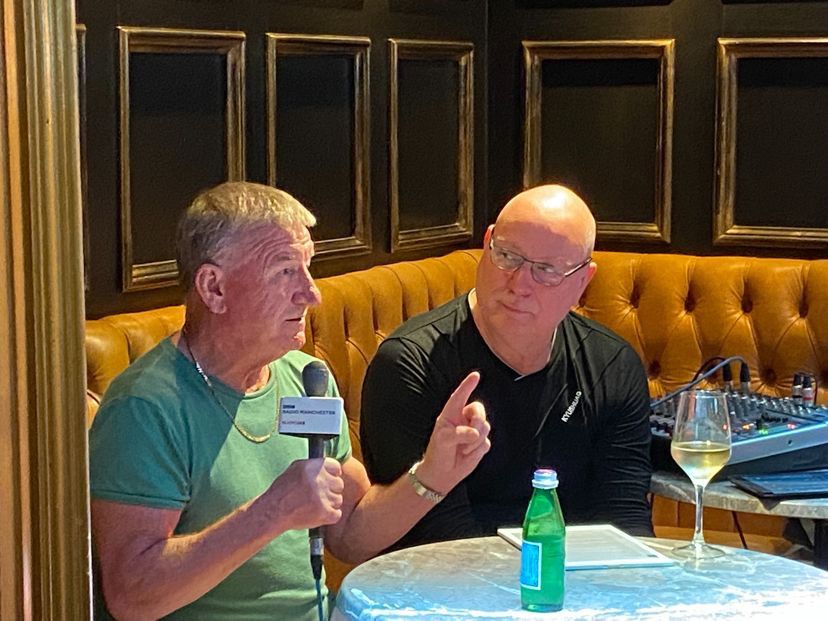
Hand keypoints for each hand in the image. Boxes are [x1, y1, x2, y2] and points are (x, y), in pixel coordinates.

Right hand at [261, 457, 343, 532]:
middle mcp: (320, 480)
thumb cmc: (282, 491)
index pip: (336, 467)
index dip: (333, 475)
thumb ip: (313, 466)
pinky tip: (316, 514)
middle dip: (330, 490)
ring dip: (328, 504)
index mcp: (314, 466)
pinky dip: (328, 517)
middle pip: (339, 484)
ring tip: (313, 506)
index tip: (328, 480)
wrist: (273, 511)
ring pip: (338, 500)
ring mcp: (323, 496)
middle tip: (317, 496)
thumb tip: (329, 466)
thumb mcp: (295, 469)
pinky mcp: (325, 512)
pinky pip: (336, 514)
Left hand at [416, 371, 490, 493]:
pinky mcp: (481, 444)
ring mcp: (473, 431)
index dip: (468, 385)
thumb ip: (459, 434)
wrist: (443, 474)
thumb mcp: (443, 440)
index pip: (460, 396)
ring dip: (475, 441)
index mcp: (451, 414)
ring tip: (463, 450)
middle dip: (477, 420)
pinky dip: (478, 450)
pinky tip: (467, 454)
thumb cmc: (438, 452)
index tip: (475, 375)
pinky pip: (487, 442)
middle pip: (479, 410)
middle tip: (471, 433)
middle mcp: (463, 420)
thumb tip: (475, 434)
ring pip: (485, 427)